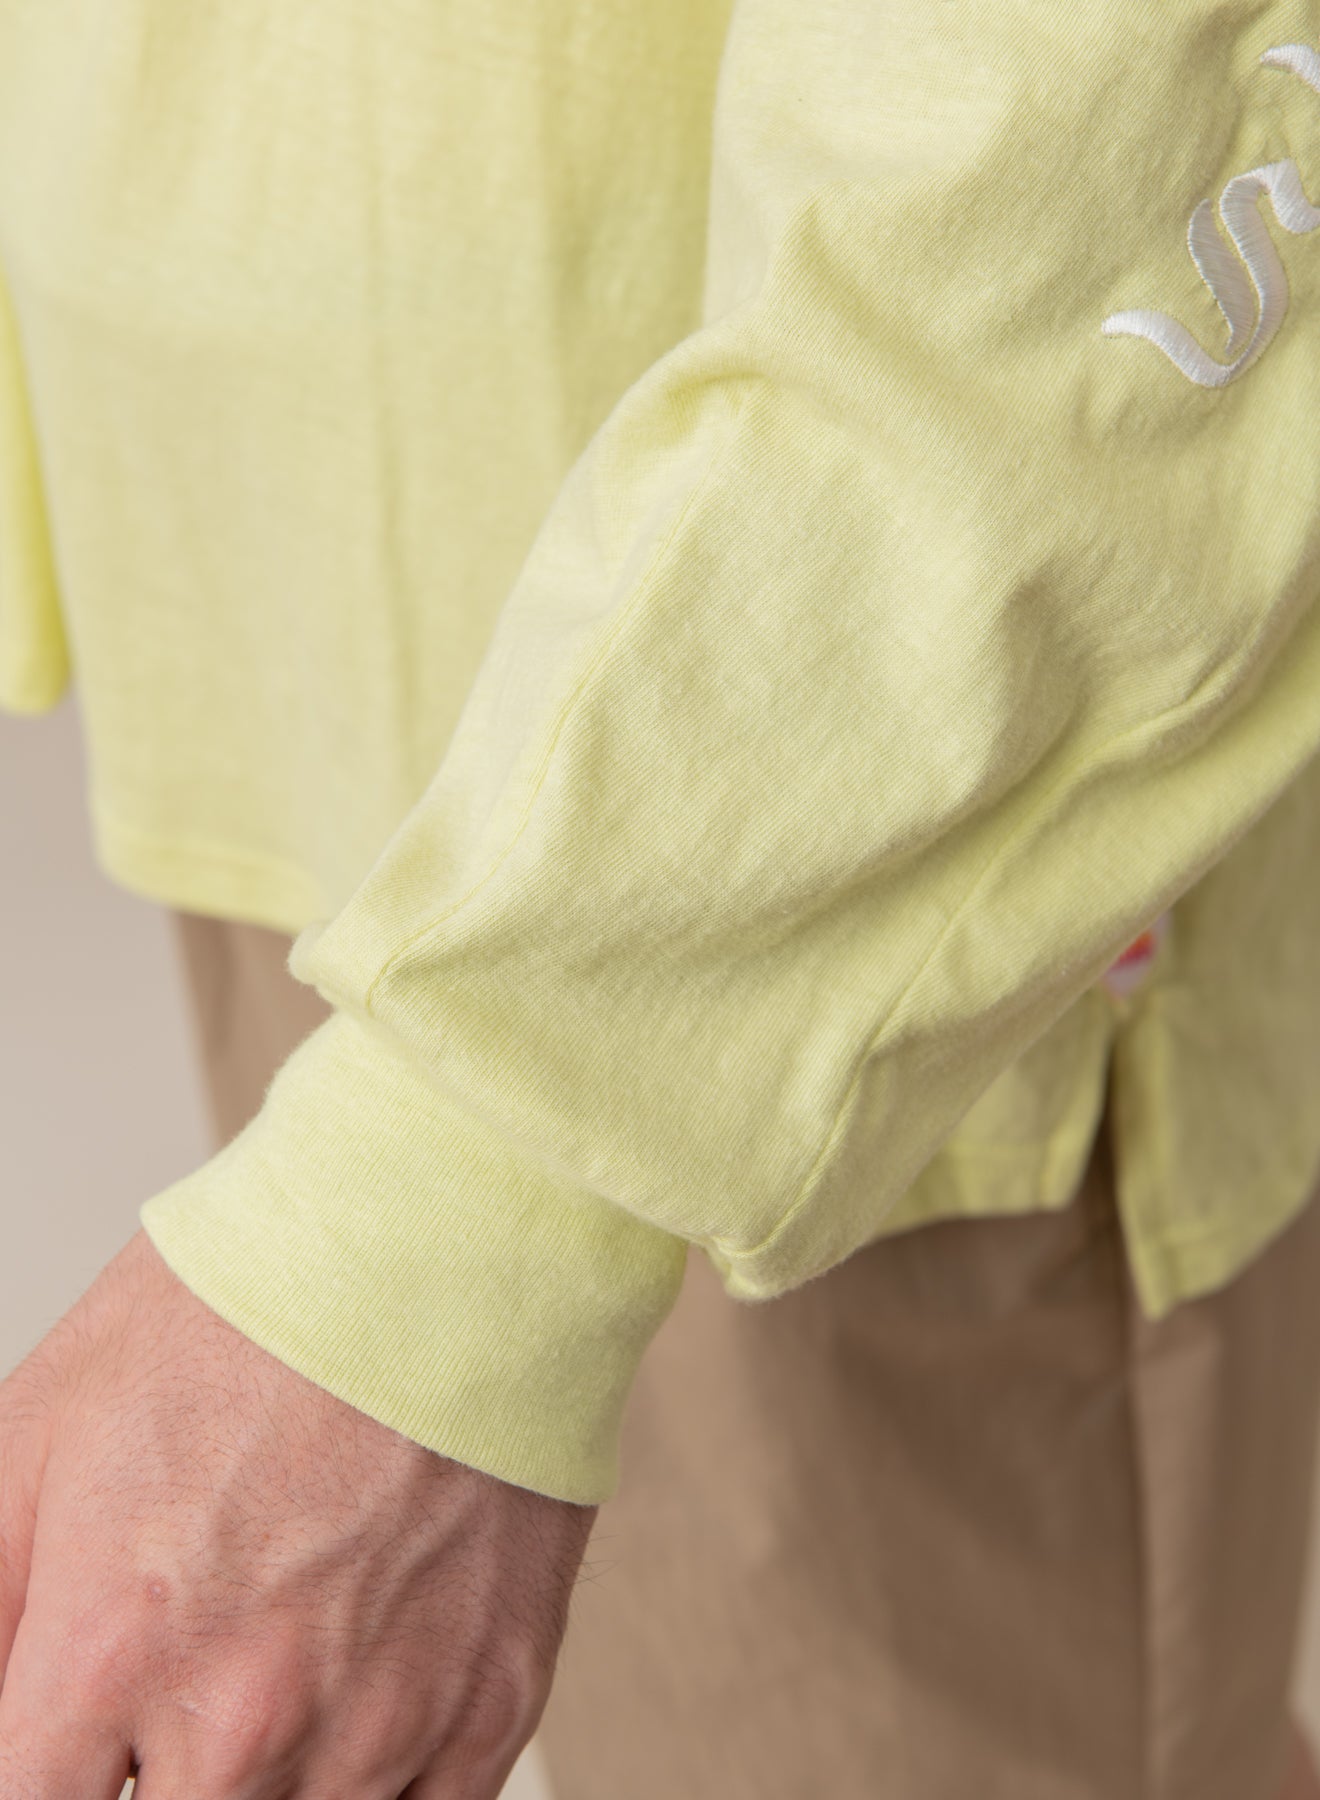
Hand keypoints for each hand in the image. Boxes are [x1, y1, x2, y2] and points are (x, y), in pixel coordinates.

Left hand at [0, 1230, 593, 1797]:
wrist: (442, 1236)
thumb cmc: (252, 1305)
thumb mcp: (41, 1425)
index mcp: (112, 1649)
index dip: (43, 1777)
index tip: (69, 1745)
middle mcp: (247, 1716)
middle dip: (148, 1773)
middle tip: (165, 1707)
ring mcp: (383, 1719)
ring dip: (260, 1784)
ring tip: (264, 1674)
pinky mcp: (492, 1701)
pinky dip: (374, 1790)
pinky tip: (353, 1702)